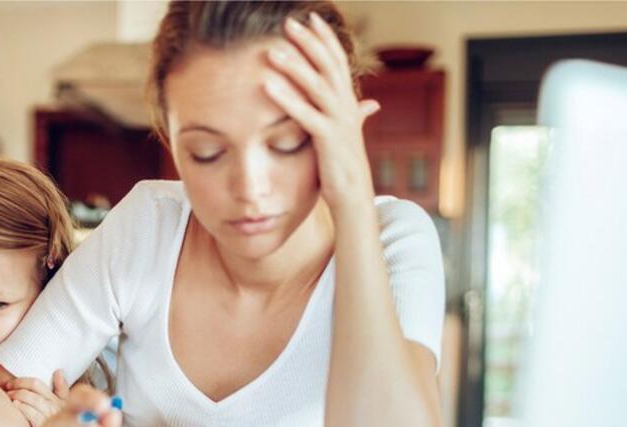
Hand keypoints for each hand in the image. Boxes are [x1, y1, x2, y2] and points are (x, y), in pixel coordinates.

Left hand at [6, 370, 69, 426]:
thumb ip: (62, 390)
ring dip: (17, 397)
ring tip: (9, 399)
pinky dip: (22, 408)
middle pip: (32, 391)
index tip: (9, 384)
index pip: (37, 384)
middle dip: (16, 389)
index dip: (20, 381)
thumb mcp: (65, 410)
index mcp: (58, 401)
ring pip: (31, 400)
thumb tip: (58, 371)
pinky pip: (32, 414)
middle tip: (6, 392)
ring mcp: (50, 419)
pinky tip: (15, 408)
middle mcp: (55, 408)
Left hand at [263, 12, 379, 212]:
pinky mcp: (328, 140)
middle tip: (289, 22)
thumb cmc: (345, 167)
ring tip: (273, 50)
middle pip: (328, 65)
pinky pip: (305, 114)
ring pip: (317, 86)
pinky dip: (286, 97)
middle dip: (309, 42)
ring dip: (294, 66)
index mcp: (348, 103)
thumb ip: (355, 116)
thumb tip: (369, 104)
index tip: (311, 18)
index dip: (325, 39)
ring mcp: (339, 122)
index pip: (338, 61)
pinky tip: (267, 84)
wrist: (354, 197)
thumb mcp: (350, 136)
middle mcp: (346, 107)